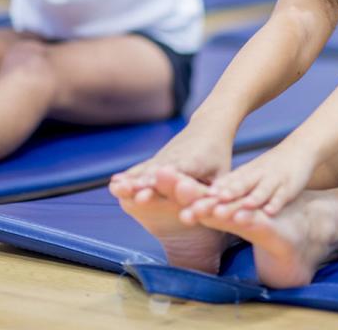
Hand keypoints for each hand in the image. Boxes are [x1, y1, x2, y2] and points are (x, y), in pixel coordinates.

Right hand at [109, 118, 232, 201]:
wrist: (208, 126)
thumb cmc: (218, 156)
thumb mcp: (223, 175)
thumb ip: (216, 194)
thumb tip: (215, 211)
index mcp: (194, 161)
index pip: (177, 175)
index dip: (163, 184)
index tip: (149, 193)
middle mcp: (175, 158)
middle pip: (157, 173)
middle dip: (144, 184)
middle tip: (131, 194)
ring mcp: (163, 158)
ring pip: (145, 170)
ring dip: (132, 180)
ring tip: (117, 188)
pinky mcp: (157, 159)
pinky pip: (142, 168)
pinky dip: (129, 175)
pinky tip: (114, 184)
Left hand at [187, 139, 315, 219]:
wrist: (298, 149)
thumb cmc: (269, 167)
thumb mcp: (248, 175)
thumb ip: (229, 187)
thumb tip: (204, 200)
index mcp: (242, 175)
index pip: (221, 187)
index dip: (204, 198)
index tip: (188, 208)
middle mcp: (254, 176)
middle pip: (235, 189)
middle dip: (219, 201)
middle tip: (200, 211)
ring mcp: (271, 180)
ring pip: (257, 192)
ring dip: (245, 203)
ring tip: (234, 216)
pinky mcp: (288, 185)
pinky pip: (281, 195)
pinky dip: (275, 203)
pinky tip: (269, 212)